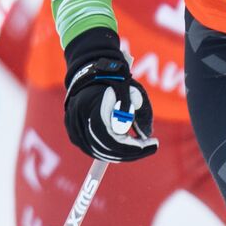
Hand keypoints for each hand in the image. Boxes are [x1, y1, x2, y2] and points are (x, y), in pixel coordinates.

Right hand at [63, 31, 157, 161]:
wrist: (90, 71)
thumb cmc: (113, 79)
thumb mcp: (129, 89)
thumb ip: (135, 109)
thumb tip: (144, 135)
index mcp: (93, 108)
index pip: (113, 139)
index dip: (133, 147)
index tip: (153, 144)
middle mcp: (79, 120)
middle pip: (105, 149)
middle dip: (129, 152)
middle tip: (148, 147)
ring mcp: (73, 127)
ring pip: (97, 151)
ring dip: (118, 153)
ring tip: (136, 146)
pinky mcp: (72, 132)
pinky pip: (90, 148)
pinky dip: (106, 151)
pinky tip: (121, 148)